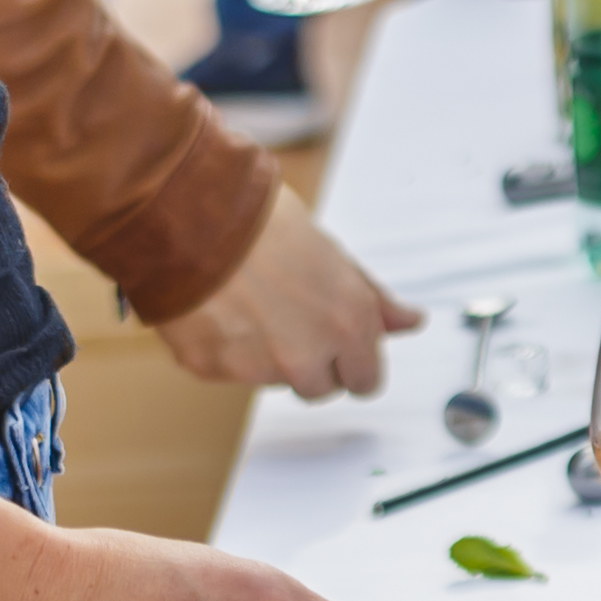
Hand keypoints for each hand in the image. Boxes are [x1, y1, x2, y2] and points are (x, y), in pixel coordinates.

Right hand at [160, 187, 419, 398]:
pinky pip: (227, 369)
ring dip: (268, 355)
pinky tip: (218, 305)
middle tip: (290, 316)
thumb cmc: (262, 219)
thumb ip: (371, 297)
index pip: (367, 380)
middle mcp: (309, 355)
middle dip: (313, 363)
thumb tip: (411, 322)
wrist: (190, 213)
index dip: (353, 360)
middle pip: (321, 388)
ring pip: (274, 379)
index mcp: (349, 322)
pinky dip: (225, 347)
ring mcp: (258, 368)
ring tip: (250, 301)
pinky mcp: (212, 369)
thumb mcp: (331, 252)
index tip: (341, 345)